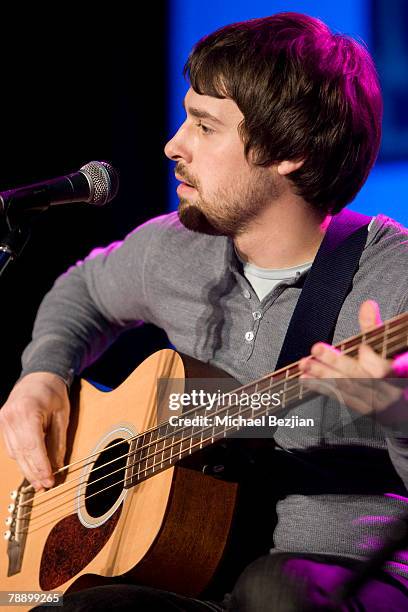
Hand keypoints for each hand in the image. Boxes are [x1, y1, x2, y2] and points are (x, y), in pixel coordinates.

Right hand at [0, 372, 69, 490]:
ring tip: (39, 482)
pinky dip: (21, 458)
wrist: (39, 375)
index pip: (33, 446)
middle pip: (21, 452)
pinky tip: (31, 468)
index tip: (50, 481)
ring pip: (14, 452)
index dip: (41, 466)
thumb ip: (58, 442)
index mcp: (27, 411)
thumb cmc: (53, 393)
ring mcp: (4, 419)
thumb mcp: (62, 416)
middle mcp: (11, 416)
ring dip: (27, 469)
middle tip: (45, 486)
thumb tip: (58, 467)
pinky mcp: (2, 423)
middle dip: (34, 472)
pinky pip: (11, 446)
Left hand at [298, 300, 407, 423]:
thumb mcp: (384, 344)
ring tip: (305, 364)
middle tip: (317, 348)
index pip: (381, 369)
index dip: (372, 359)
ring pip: (344, 387)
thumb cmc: (391, 365)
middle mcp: (381, 389)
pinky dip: (321, 387)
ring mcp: (370, 400)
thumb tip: (367, 304)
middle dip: (335, 362)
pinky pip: (338, 396)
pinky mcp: (359, 406)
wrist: (397, 396)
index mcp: (391, 373)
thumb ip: (374, 327)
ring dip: (322, 374)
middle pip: (357, 376)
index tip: (361, 348)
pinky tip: (306, 379)